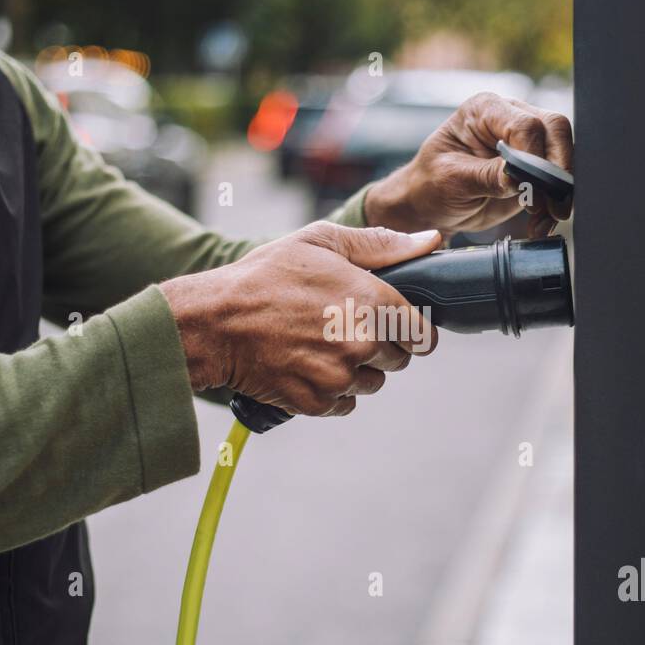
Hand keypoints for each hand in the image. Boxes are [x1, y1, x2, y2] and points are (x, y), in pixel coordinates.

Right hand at [161, 222, 440, 416]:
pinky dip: (330, 391)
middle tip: (341, 327)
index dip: (411, 329)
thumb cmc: (265, 276)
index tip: (394, 324)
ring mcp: (339, 377)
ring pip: (370, 383)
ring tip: (318, 344)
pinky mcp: (316, 403)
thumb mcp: (321, 242)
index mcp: (372, 301)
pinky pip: (343, 404)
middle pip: (397, 360)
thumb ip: (382, 244)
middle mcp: (362, 343)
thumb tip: (431, 241)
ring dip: (355, 370)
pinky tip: (305, 365)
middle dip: (379, 347)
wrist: (212, 323)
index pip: (422, 335)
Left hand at [364, 92, 573, 239]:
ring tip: (545, 220)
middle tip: (553, 206)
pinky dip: (554, 203)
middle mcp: (510, 117)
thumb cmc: (431, 183)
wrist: (430, 204)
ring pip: (562, 154)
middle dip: (558, 170)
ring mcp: (526, 141)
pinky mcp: (534, 167)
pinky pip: (557, 179)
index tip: (529, 188)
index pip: (525, 124)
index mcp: (485, 110)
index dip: (534, 156)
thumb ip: (487, 176)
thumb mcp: (451, 180)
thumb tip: (519, 179)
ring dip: (559, 191)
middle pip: (554, 130)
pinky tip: (542, 222)